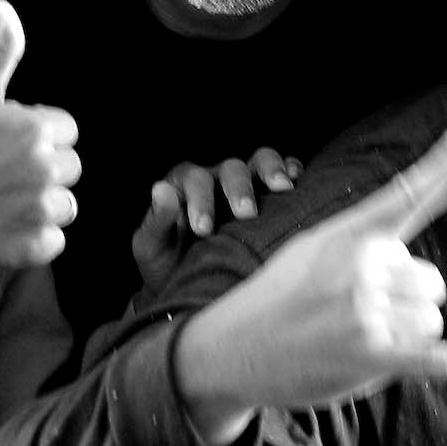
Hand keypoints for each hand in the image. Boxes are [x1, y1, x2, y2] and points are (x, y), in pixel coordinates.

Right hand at [0, 0, 80, 267]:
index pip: (64, 129)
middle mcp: (47, 169)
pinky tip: (0, 223)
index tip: (4, 142)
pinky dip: (33, 236)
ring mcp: (42, 211)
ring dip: (41, 201)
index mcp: (38, 129)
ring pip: (65, 203)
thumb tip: (5, 8)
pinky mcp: (34, 246)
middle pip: (68, 166)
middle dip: (42, 166)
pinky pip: (53, 239)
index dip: (36, 133)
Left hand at [130, 147, 300, 290]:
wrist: (186, 285)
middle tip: (245, 213)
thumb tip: (161, 190)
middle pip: (231, 168)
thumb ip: (156, 220)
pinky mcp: (268, 196)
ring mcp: (244, 185)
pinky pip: (284, 171)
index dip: (201, 200)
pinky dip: (291, 169)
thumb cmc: (166, 264)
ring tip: (282, 188)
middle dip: (239, 188)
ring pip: (259, 161)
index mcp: (184, 186)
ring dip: (271, 170)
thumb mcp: (150, 247)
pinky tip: (296, 181)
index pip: (195, 180)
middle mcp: (215, 179)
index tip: (203, 229)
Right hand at [173, 127, 446, 445]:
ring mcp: (366, 311)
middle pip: (432, 283)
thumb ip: (371, 232)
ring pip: (432, 321)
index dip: (443, 171)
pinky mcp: (371, 357)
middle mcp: (361, 266)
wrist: (233, 347)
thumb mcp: (317, 245)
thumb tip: (411, 227)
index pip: (404, 197)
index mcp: (351, 235)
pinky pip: (433, 359)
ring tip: (354, 336)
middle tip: (350, 311)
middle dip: (405, 302)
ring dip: (405, 336)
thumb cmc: (284, 292)